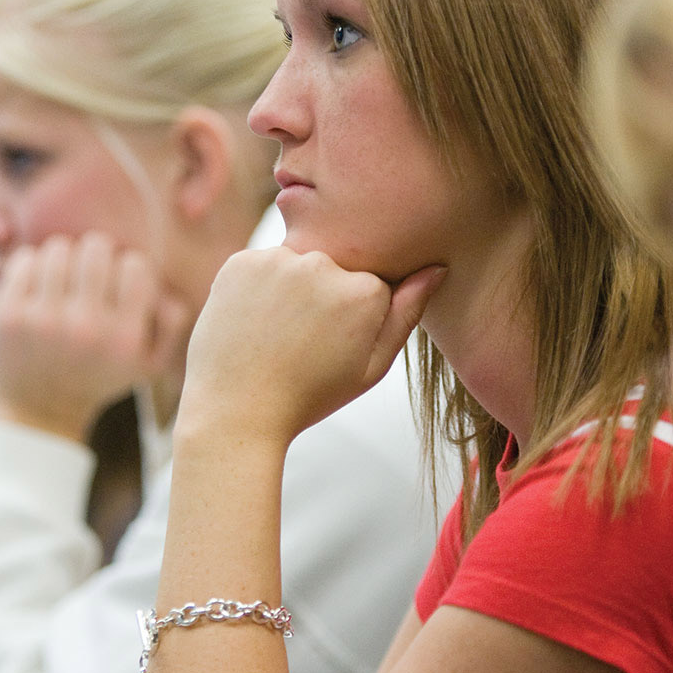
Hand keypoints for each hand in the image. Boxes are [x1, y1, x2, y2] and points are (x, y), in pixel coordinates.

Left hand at [0, 232, 188, 440]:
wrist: (39, 411)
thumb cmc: (99, 378)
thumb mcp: (149, 365)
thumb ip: (172, 324)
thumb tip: (166, 289)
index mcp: (123, 339)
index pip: (135, 265)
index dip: (128, 268)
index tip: (118, 284)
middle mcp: (85, 327)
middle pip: (96, 248)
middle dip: (96, 255)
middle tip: (90, 274)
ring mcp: (42, 319)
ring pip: (59, 248)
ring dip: (64, 258)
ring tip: (64, 279)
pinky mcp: (8, 314)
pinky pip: (24, 259)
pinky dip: (33, 265)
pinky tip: (40, 286)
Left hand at [180, 248, 444, 444]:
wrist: (237, 412)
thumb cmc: (311, 395)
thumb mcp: (372, 367)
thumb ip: (406, 314)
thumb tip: (435, 268)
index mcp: (364, 291)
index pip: (373, 284)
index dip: (355, 318)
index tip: (334, 346)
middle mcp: (323, 264)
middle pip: (336, 267)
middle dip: (324, 296)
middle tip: (302, 342)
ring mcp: (278, 260)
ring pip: (298, 263)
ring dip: (291, 288)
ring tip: (276, 334)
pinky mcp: (240, 262)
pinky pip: (262, 265)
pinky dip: (259, 287)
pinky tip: (253, 323)